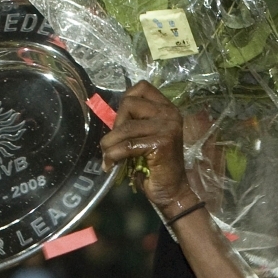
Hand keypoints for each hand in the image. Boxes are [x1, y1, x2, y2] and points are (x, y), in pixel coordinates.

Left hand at [99, 81, 199, 216]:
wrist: (171, 190)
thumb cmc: (154, 166)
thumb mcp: (142, 138)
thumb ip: (131, 123)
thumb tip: (106, 117)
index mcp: (166, 108)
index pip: (141, 88)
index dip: (124, 103)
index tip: (120, 123)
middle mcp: (169, 113)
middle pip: (128, 104)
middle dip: (115, 125)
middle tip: (114, 144)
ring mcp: (167, 127)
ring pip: (125, 127)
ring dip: (109, 144)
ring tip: (108, 156)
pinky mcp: (162, 143)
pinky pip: (127, 145)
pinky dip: (113, 155)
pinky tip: (111, 164)